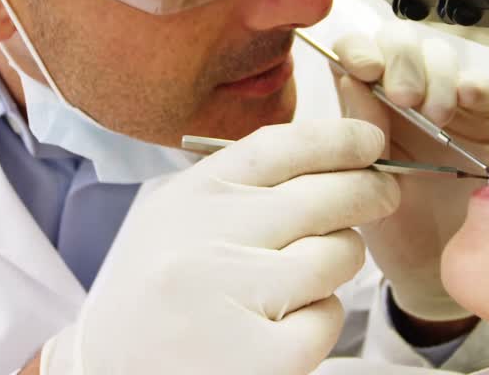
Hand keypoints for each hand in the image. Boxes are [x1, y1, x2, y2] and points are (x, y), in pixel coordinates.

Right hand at [39, 119, 400, 374]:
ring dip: (337, 263)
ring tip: (302, 278)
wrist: (104, 374)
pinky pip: (328, 317)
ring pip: (337, 255)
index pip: (281, 146)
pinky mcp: (261, 358)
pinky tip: (282, 327)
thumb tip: (328, 156)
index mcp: (190, 197)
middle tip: (384, 194)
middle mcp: (208, 238)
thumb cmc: (151, 296)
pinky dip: (318, 321)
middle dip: (370, 191)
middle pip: (326, 196)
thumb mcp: (175, 220)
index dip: (338, 138)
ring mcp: (234, 297)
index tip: (371, 140)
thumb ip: (237, 189)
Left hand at [332, 22, 488, 322]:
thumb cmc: (392, 225)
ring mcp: (445, 102)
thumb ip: (358, 127)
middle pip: (399, 39)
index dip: (358, 47)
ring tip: (434, 116)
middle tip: (403, 96)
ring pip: (440, 53)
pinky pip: (482, 84)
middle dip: (400, 58)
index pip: (356, 51)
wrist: (433, 267)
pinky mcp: (484, 118)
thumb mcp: (363, 179)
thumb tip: (349, 77)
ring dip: (435, 76)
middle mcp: (403, 93)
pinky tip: (464, 101)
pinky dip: (472, 85)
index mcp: (364, 102)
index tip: (362, 66)